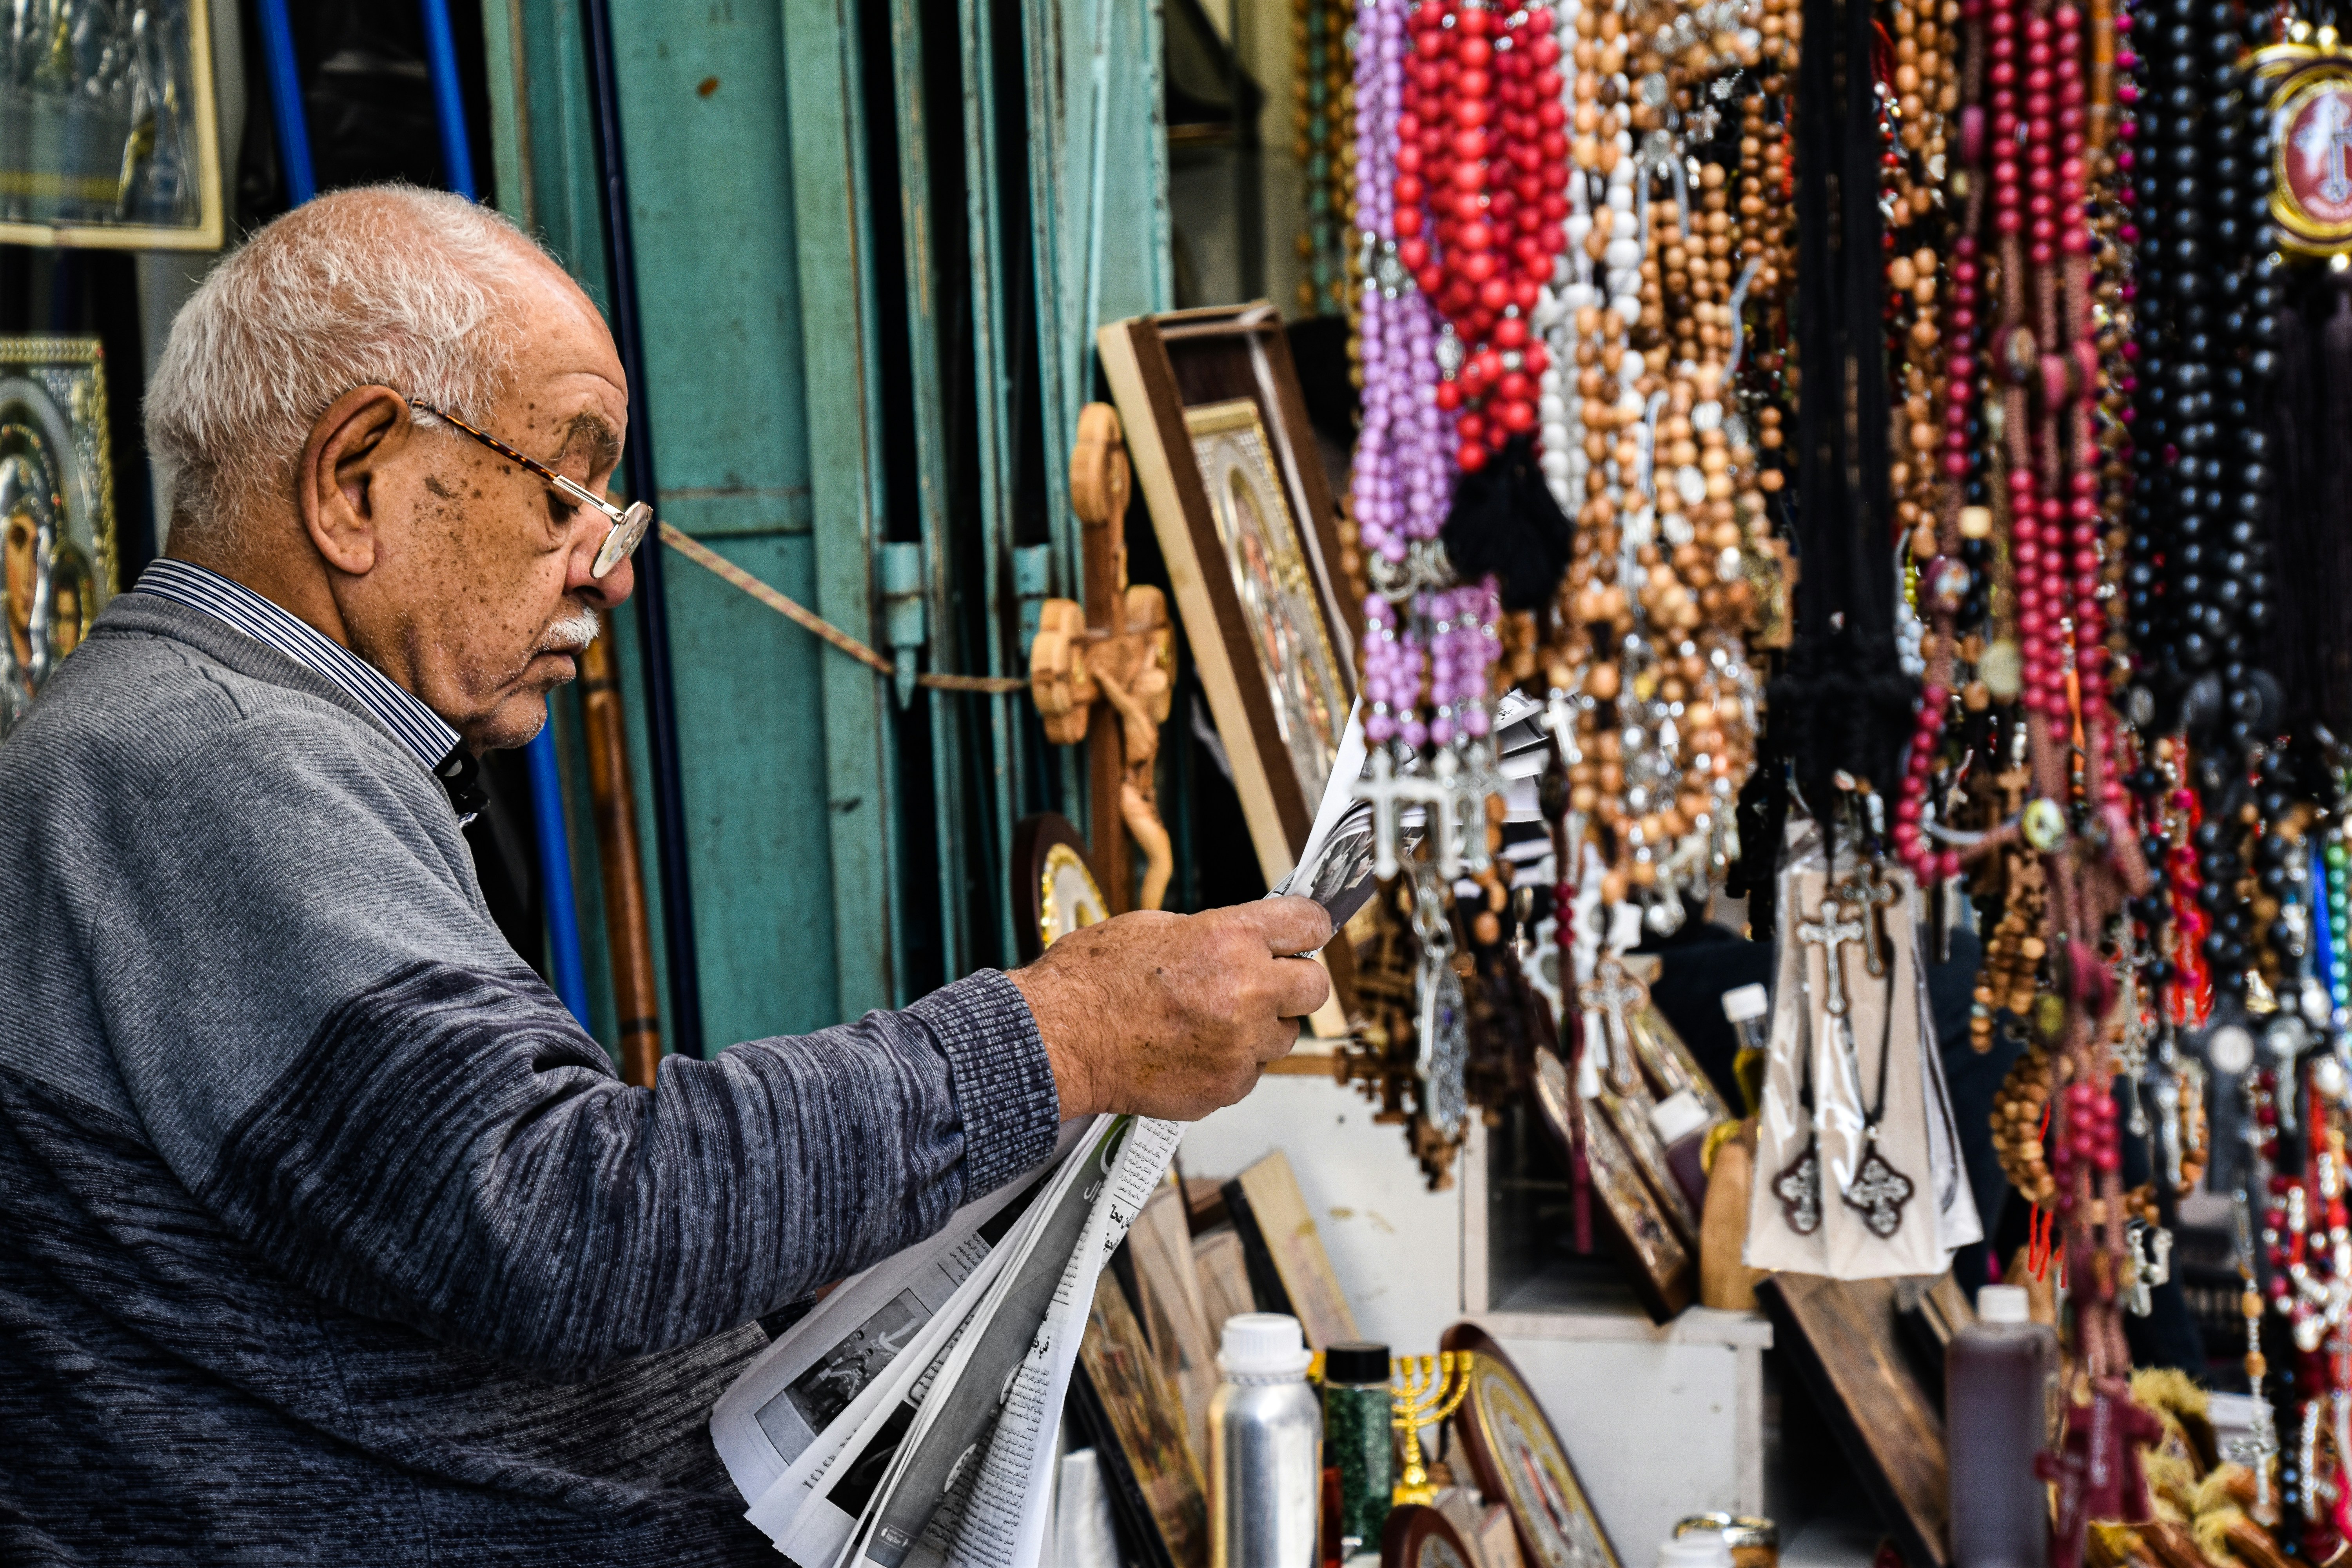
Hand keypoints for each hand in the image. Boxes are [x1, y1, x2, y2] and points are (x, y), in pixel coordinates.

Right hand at [1007, 897, 1334, 1121]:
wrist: (1057, 1040)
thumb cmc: (1091, 982)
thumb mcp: (1154, 927)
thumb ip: (1214, 934)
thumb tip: (1248, 939)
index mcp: (1229, 938)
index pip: (1308, 924)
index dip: (1308, 929)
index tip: (1303, 936)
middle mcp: (1245, 991)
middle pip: (1314, 987)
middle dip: (1292, 984)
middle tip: (1264, 985)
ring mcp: (1239, 1045)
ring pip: (1283, 1036)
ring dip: (1259, 1028)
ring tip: (1210, 1022)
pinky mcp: (1226, 1086)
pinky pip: (1251, 1072)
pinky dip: (1230, 1063)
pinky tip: (1192, 1050)